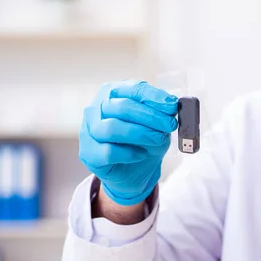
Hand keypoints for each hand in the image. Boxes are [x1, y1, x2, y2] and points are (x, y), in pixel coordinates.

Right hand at [79, 80, 178, 205]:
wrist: (135, 171)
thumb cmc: (144, 142)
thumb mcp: (158, 125)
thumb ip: (162, 113)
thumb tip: (171, 104)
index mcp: (112, 93)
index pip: (133, 89)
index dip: (154, 97)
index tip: (172, 107)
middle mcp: (96, 108)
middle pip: (121, 107)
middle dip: (150, 116)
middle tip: (170, 125)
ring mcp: (88, 130)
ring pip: (112, 128)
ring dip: (140, 133)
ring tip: (159, 139)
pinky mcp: (89, 153)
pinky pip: (108, 151)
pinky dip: (129, 153)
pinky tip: (142, 155)